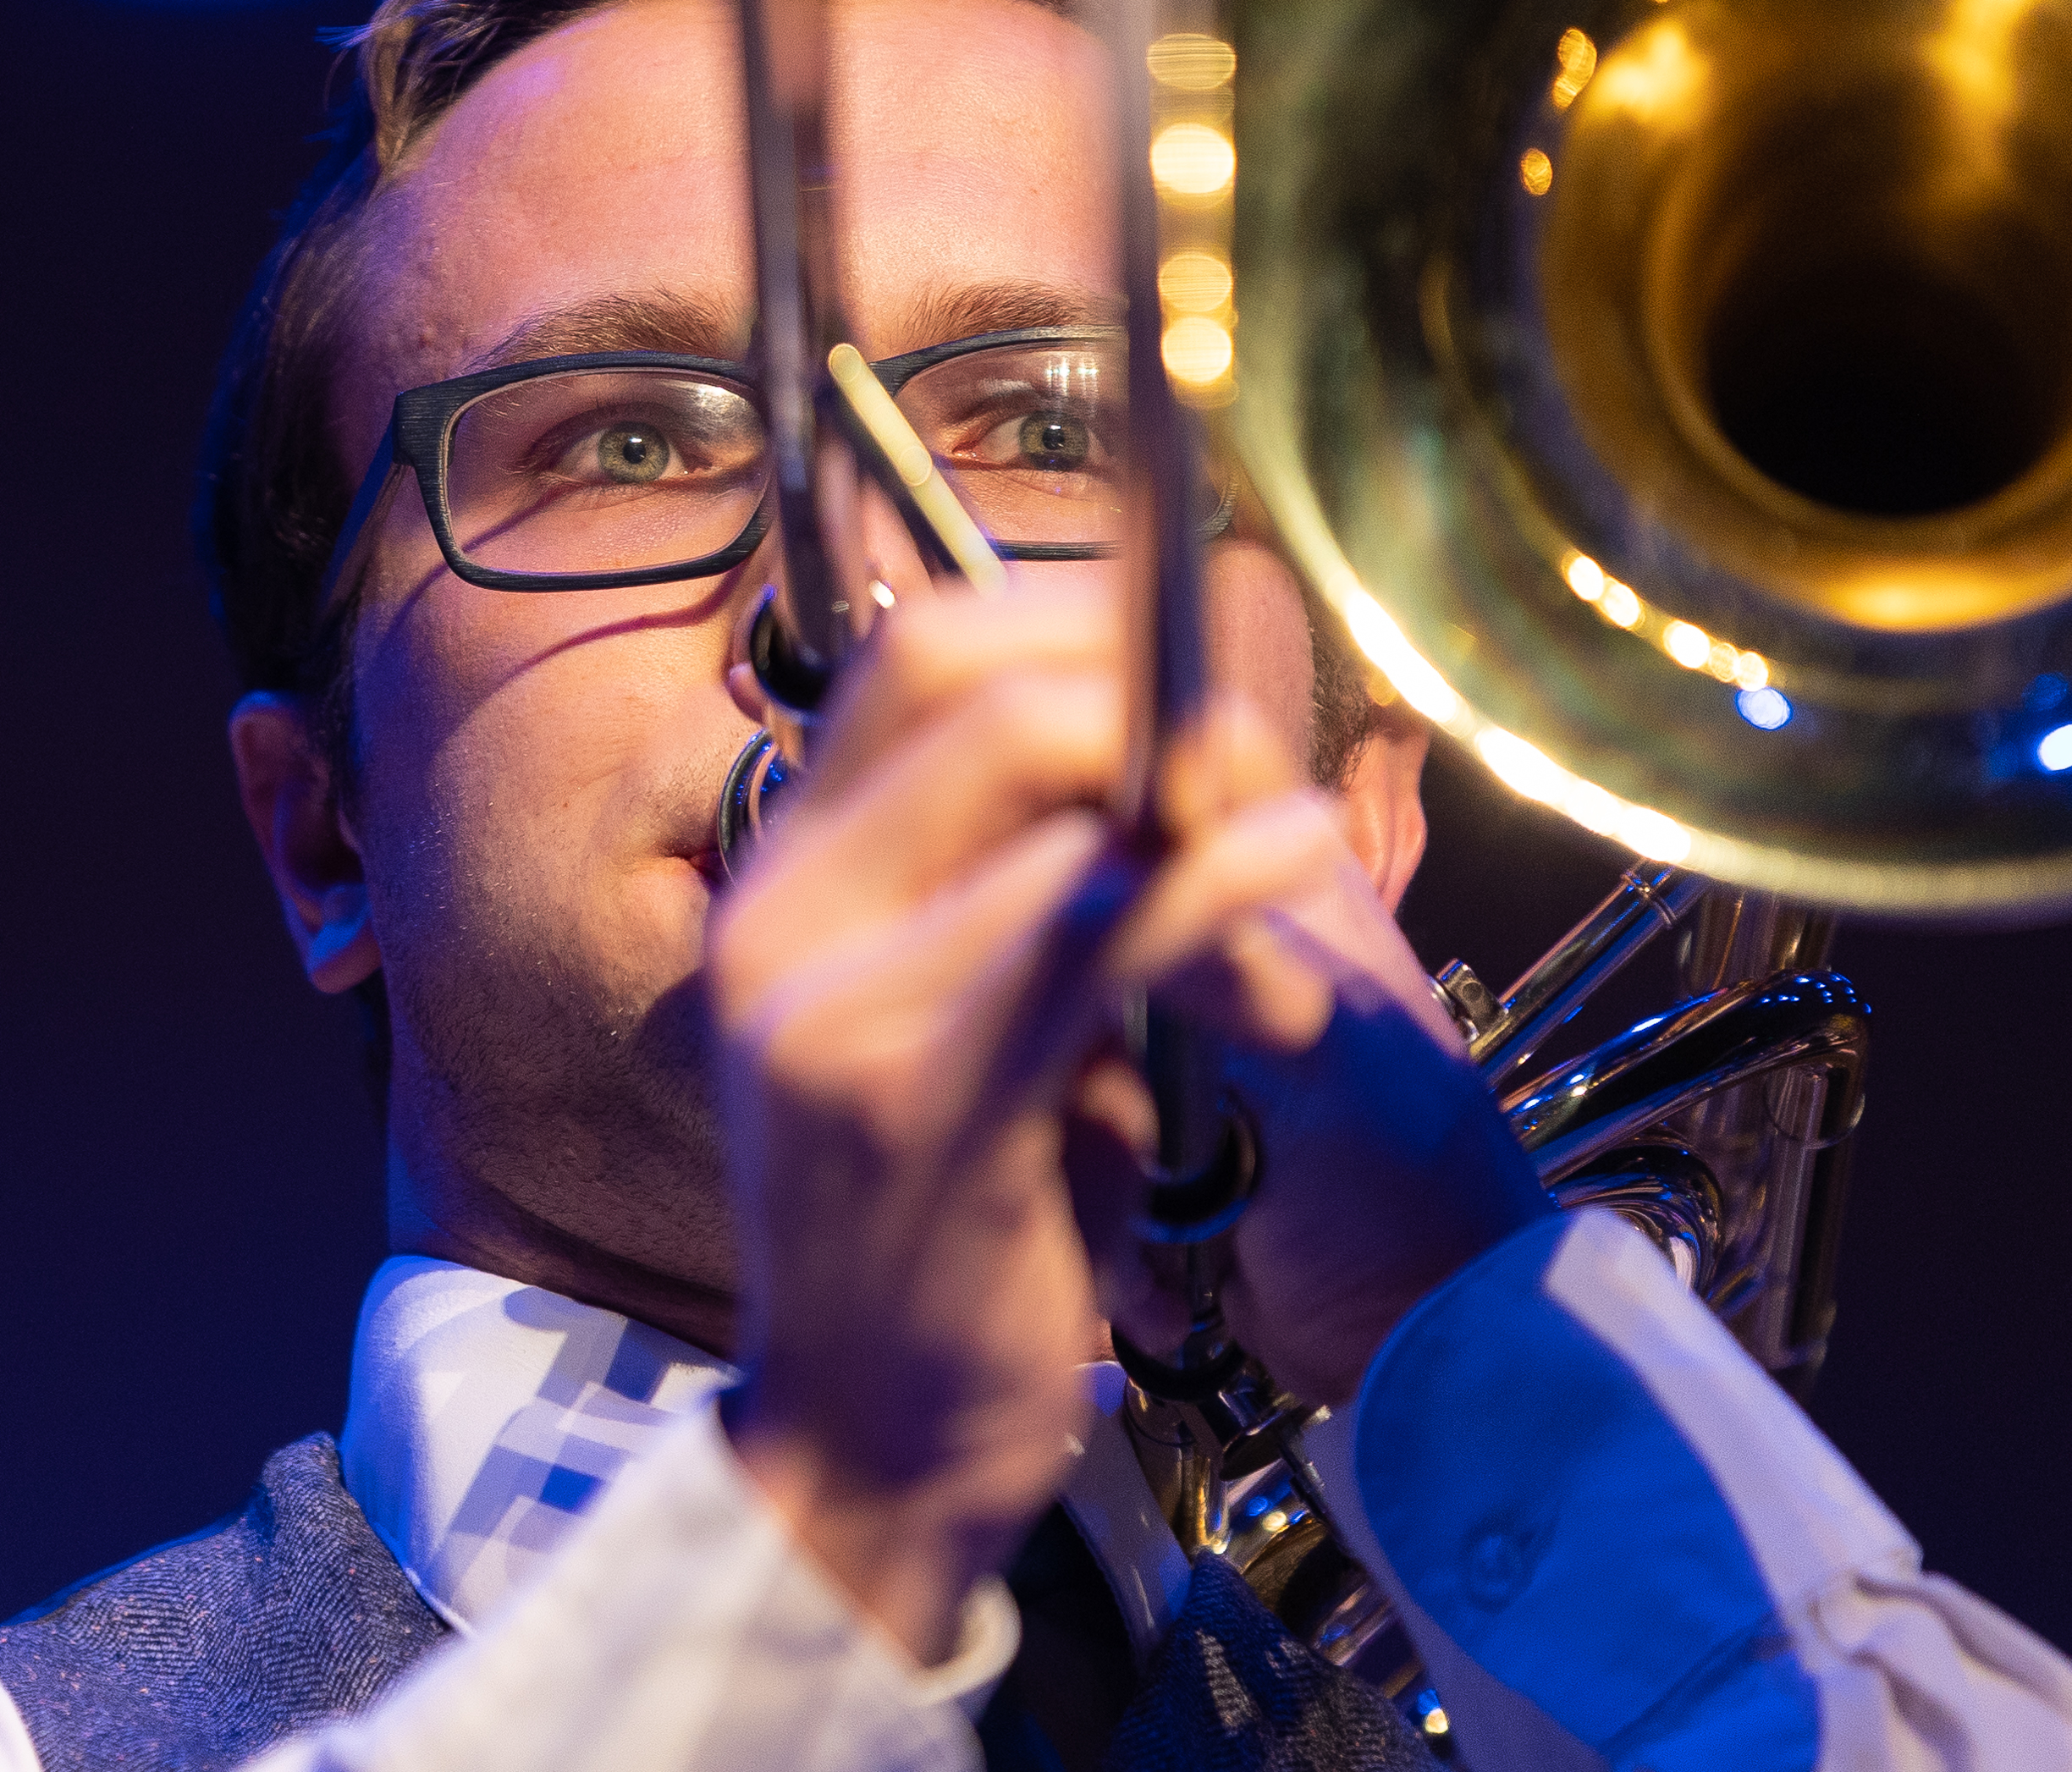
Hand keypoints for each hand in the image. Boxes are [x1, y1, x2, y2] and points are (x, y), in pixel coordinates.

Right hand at [704, 576, 1546, 1660]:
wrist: (868, 1457)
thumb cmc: (946, 1239)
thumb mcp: (950, 1027)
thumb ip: (1007, 891)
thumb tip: (1142, 743)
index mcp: (780, 886)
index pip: (907, 656)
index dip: (1060, 615)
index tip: (1178, 653)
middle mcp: (776, 918)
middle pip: (959, 679)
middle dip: (1123, 673)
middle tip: (1234, 734)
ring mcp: (830, 1002)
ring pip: (1037, 790)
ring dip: (1193, 777)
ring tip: (1296, 817)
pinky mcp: (916, 1093)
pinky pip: (1085, 928)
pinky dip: (1208, 877)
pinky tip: (1292, 861)